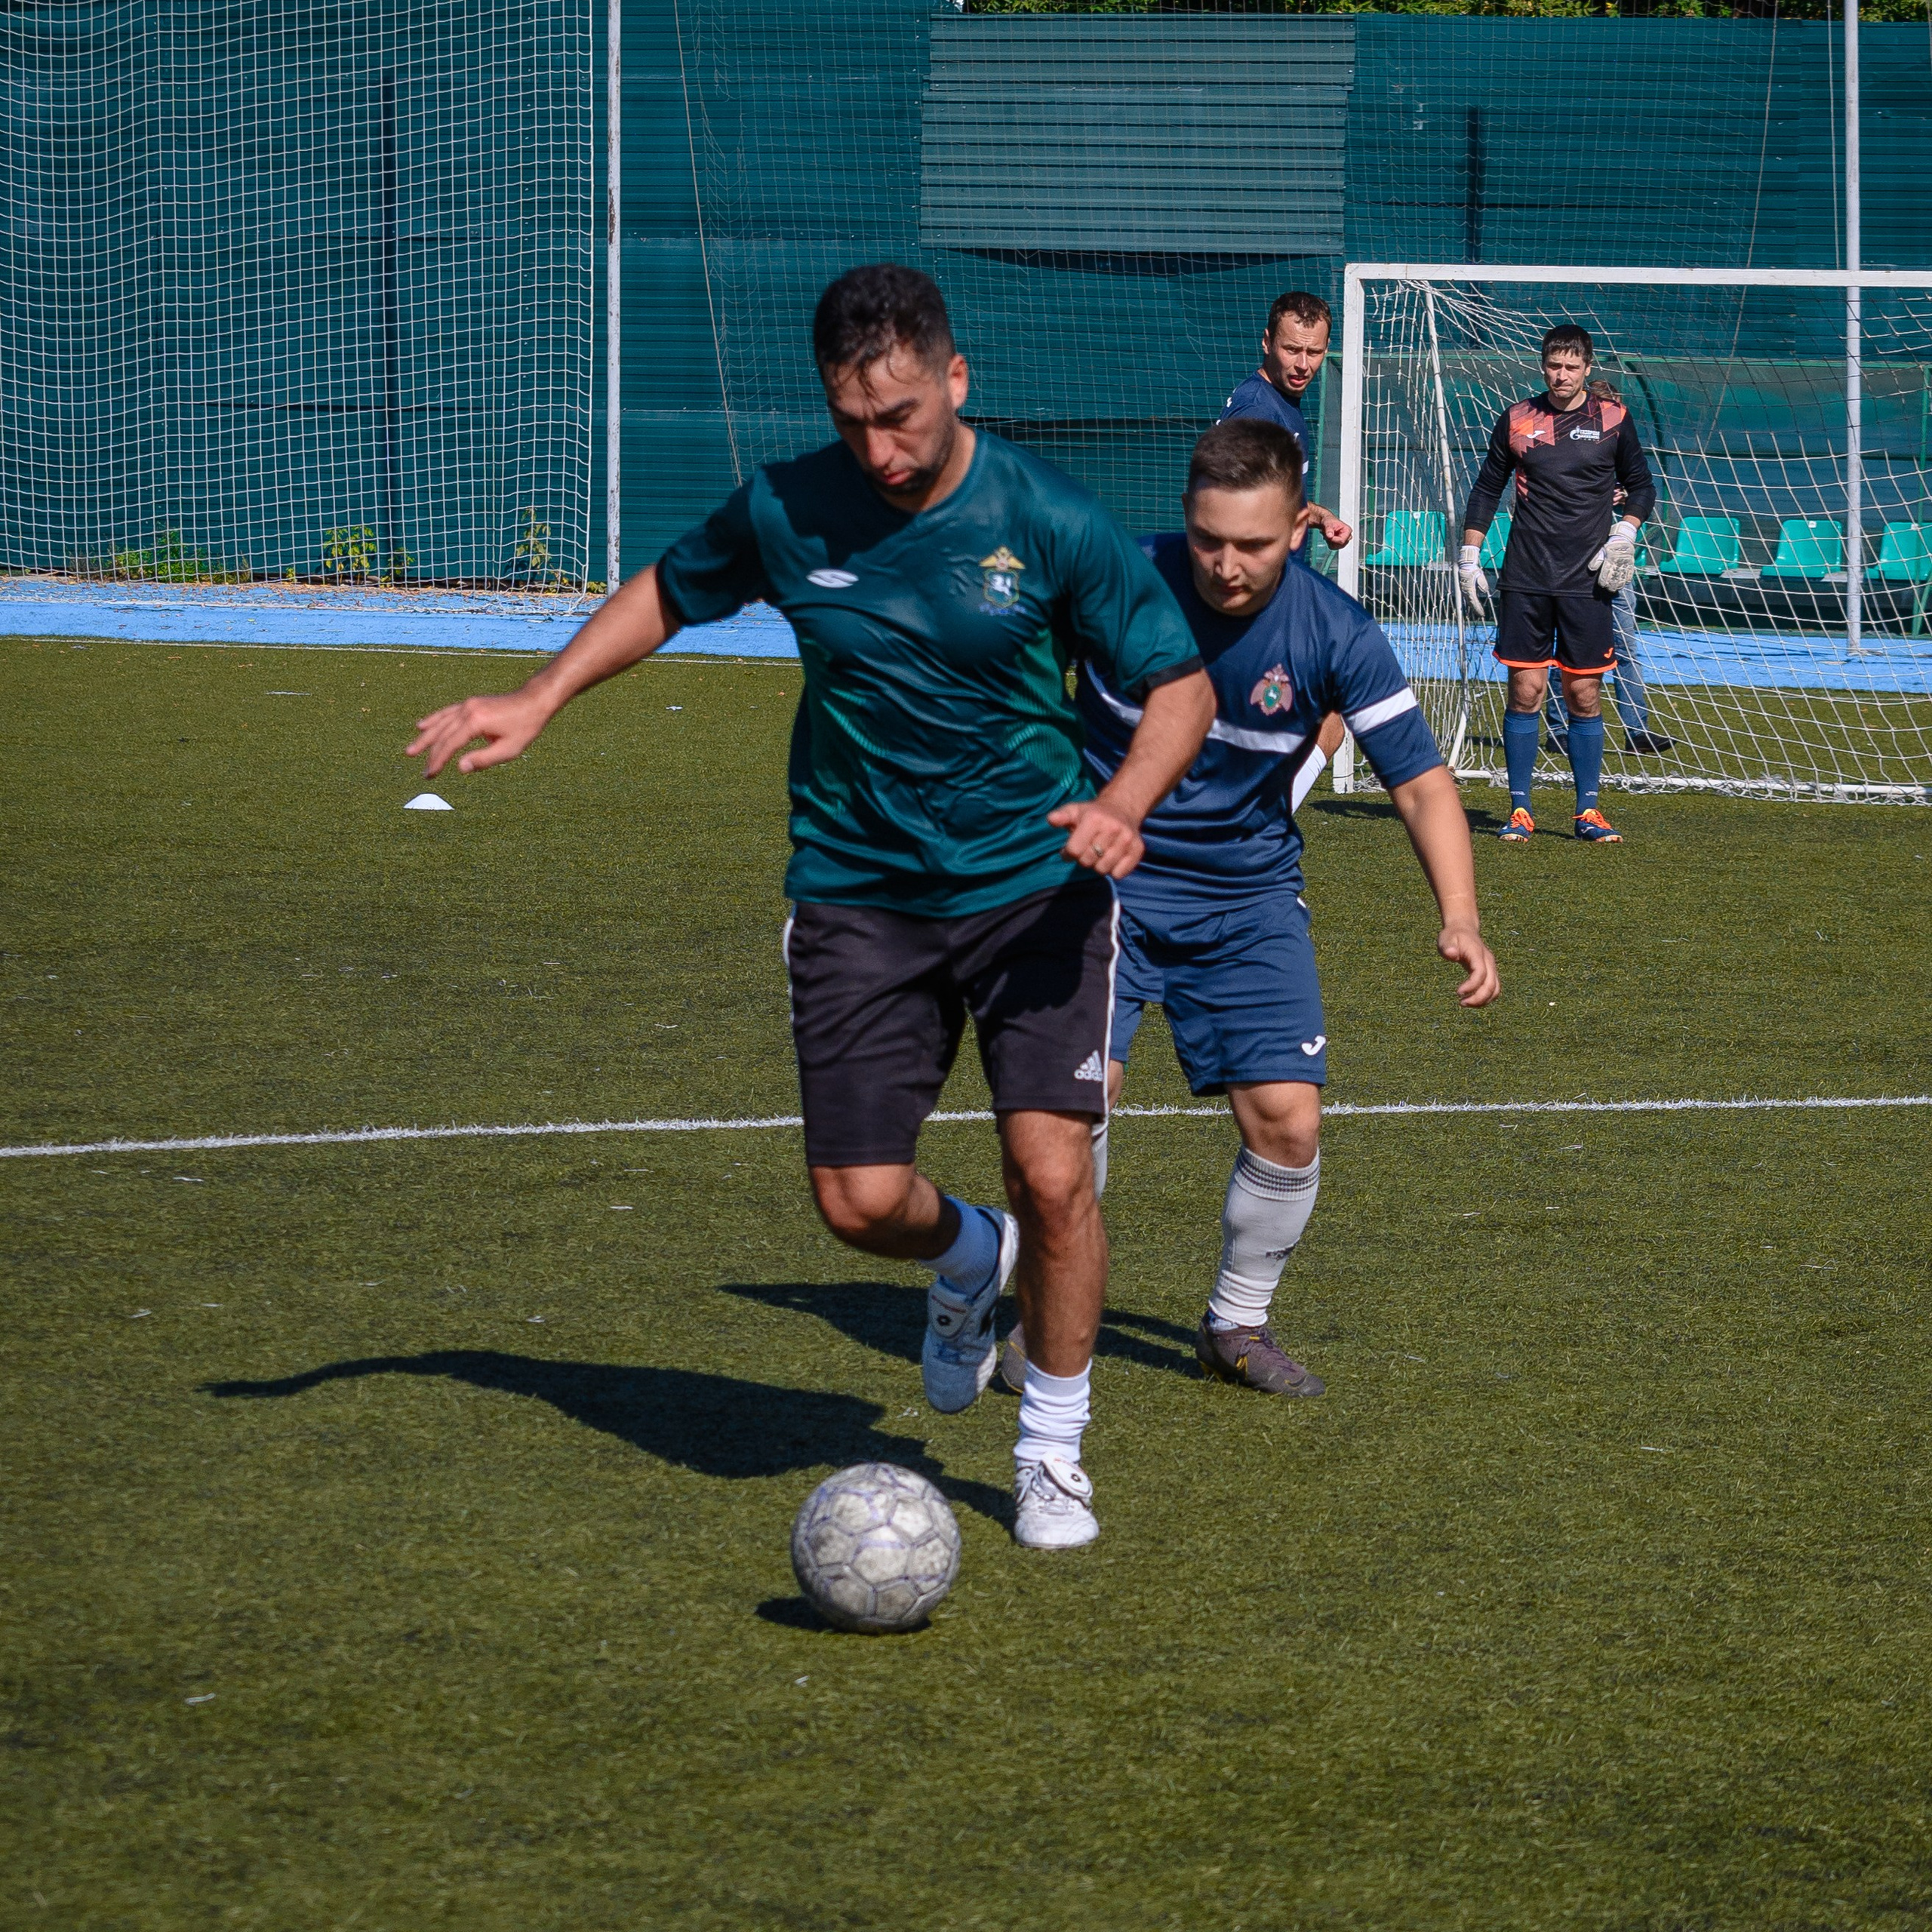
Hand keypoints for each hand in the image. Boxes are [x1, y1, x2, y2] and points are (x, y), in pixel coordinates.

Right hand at [407, 689, 553, 776]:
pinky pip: (446, 713)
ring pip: (440, 722)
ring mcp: (467, 705)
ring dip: (425, 737)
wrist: (534, 701)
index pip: (450, 744)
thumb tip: (460, 767)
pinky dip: (433, 720)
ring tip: (411, 751)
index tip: (430, 775)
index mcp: (475, 722)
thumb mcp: (509, 749)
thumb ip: (484, 759)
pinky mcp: (470, 704)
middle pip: (442, 734)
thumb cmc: (525, 727)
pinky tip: (422, 725)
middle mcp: (467, 710)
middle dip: (429, 753)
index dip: (438, 761)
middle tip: (423, 772)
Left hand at [1048, 798, 1144, 878]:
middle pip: (1088, 862)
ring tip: (1100, 853)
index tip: (1071, 848)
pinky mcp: (1138, 850)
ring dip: (1098, 865)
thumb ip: (1061, 816)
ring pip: (1103, 869)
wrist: (1123, 809)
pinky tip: (1112, 857)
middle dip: (1083, 859)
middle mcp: (1113, 828)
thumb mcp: (1075, 811)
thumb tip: (1051, 819)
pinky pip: (1119, 874)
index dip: (1069, 853)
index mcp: (1094, 819)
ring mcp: (1127, 839)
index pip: (1074, 851)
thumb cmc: (1092, 814)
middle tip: (1087, 849)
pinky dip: (1113, 870)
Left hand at [1313, 509, 1352, 549]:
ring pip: (1336, 547)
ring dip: (1330, 542)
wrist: (1327, 523)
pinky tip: (1330, 537)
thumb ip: (1329, 530)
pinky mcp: (1340, 544)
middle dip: (1332, 540)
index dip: (1334, 540)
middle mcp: (1347, 536)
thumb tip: (1330, 536)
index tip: (1329, 535)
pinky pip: (1333, 548)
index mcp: (1347, 530)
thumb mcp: (1328, 524)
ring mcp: (1344, 541)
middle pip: (1339, 545)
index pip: (1342, 541)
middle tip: (1328, 534)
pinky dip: (1329, 543)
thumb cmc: (1329, 521)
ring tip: (1329, 535)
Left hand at [1438, 919, 1499, 1007]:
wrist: (1464, 930)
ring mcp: (1491, 967)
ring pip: (1495, 989)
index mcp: (1477, 953)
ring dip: (1483, 1001)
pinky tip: (1471, 1000)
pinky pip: (1493, 989)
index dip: (1472, 985)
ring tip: (1465, 1003)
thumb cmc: (1453, 936)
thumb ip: (1448, 947)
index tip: (1458, 992)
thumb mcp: (1446, 939)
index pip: (1480, 972)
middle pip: (1491, 985)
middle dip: (1478, 998)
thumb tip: (1452, 954)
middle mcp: (1488, 961)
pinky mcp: (1490, 972)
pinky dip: (1485, 998)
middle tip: (1462, 1003)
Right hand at [1456, 544, 1489, 615]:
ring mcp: (1464, 590)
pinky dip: (1472, 602)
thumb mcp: (1479, 575)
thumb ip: (1482, 583)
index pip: (1474, 602)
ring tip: (1478, 611)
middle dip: (1476, 609)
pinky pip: (1468, 597)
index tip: (1482, 613)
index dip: (1478, 608)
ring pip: (1469, 601)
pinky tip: (1474, 604)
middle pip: (1471, 603)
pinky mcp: (1464, 588)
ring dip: (1473, 606)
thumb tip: (1485, 591)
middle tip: (1481, 614)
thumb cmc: (1472, 570)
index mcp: (1469, 589)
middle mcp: (1465, 591)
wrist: (1465, 565)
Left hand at [1589, 524, 1637, 594]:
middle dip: (1612, 584)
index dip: (1604, 580)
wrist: (1623, 536)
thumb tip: (1591, 569)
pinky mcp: (1631, 562)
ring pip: (1623, 575)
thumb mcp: (1601, 549)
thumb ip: (1597, 559)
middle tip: (1609, 590)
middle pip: (1615, 576)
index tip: (1602, 585)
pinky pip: (1630, 572)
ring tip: (1616, 589)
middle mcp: (1618, 561)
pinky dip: (1628, 578)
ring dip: (1619, 583)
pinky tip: (1625, 583)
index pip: (1606, 572)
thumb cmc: (1610, 544)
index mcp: (1610, 559)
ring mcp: (1626, 562)